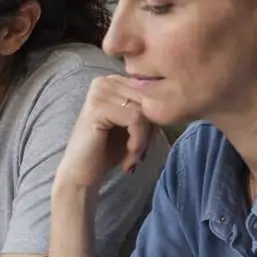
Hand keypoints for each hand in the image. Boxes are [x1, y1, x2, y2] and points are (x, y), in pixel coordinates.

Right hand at [54, 75, 156, 194]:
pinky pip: (136, 119)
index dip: (153, 120)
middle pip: (149, 99)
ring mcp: (98, 92)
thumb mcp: (134, 126)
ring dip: (144, 139)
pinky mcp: (97, 107)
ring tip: (133, 157)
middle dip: (150, 131)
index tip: (143, 144)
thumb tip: (174, 101)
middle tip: (138, 154)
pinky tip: (128, 158)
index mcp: (112, 81)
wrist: (81, 174)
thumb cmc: (107, 151)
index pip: (151, 92)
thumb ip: (150, 110)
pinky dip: (138, 142)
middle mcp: (104, 81)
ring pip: (145, 110)